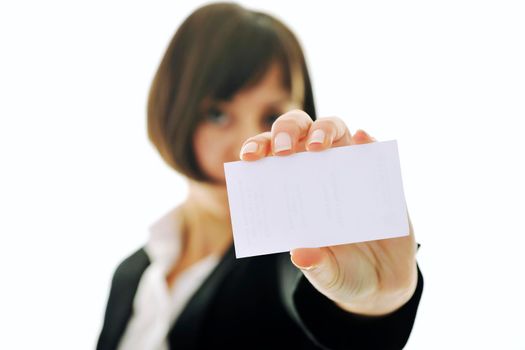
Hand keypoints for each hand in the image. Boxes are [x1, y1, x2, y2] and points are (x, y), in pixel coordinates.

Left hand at [239, 110, 417, 315]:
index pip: (269, 157)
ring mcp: (348, 168)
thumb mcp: (326, 274)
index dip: (257, 148)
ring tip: (318, 146)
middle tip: (283, 151)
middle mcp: (316, 171)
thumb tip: (300, 254)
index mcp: (292, 189)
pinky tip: (362, 140)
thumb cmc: (341, 271)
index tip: (249, 157)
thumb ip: (315, 264)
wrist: (381, 281)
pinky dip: (366, 140)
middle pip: (298, 131)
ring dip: (324, 129)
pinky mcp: (378, 174)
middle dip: (287, 132)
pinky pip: (372, 148)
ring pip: (333, 128)